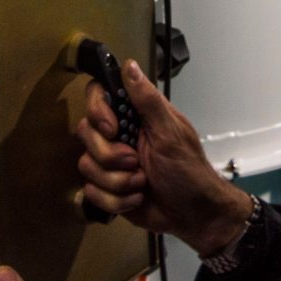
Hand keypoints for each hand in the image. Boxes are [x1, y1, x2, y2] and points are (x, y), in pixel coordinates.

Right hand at [78, 61, 255, 258]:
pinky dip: (116, 200)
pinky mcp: (107, 188)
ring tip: (142, 185)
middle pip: (86, 133)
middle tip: (138, 164)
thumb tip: (129, 64)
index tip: (112, 129)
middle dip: (111, 156)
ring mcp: (111, 163)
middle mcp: (119, 136)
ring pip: (87, 166)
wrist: (194, 216)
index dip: (98, 111)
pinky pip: (91, 192)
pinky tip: (136, 199)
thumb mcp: (171, 134)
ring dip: (117, 182)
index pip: (99, 96)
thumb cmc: (189, 172)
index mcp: (135, 117)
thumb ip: (148, 101)